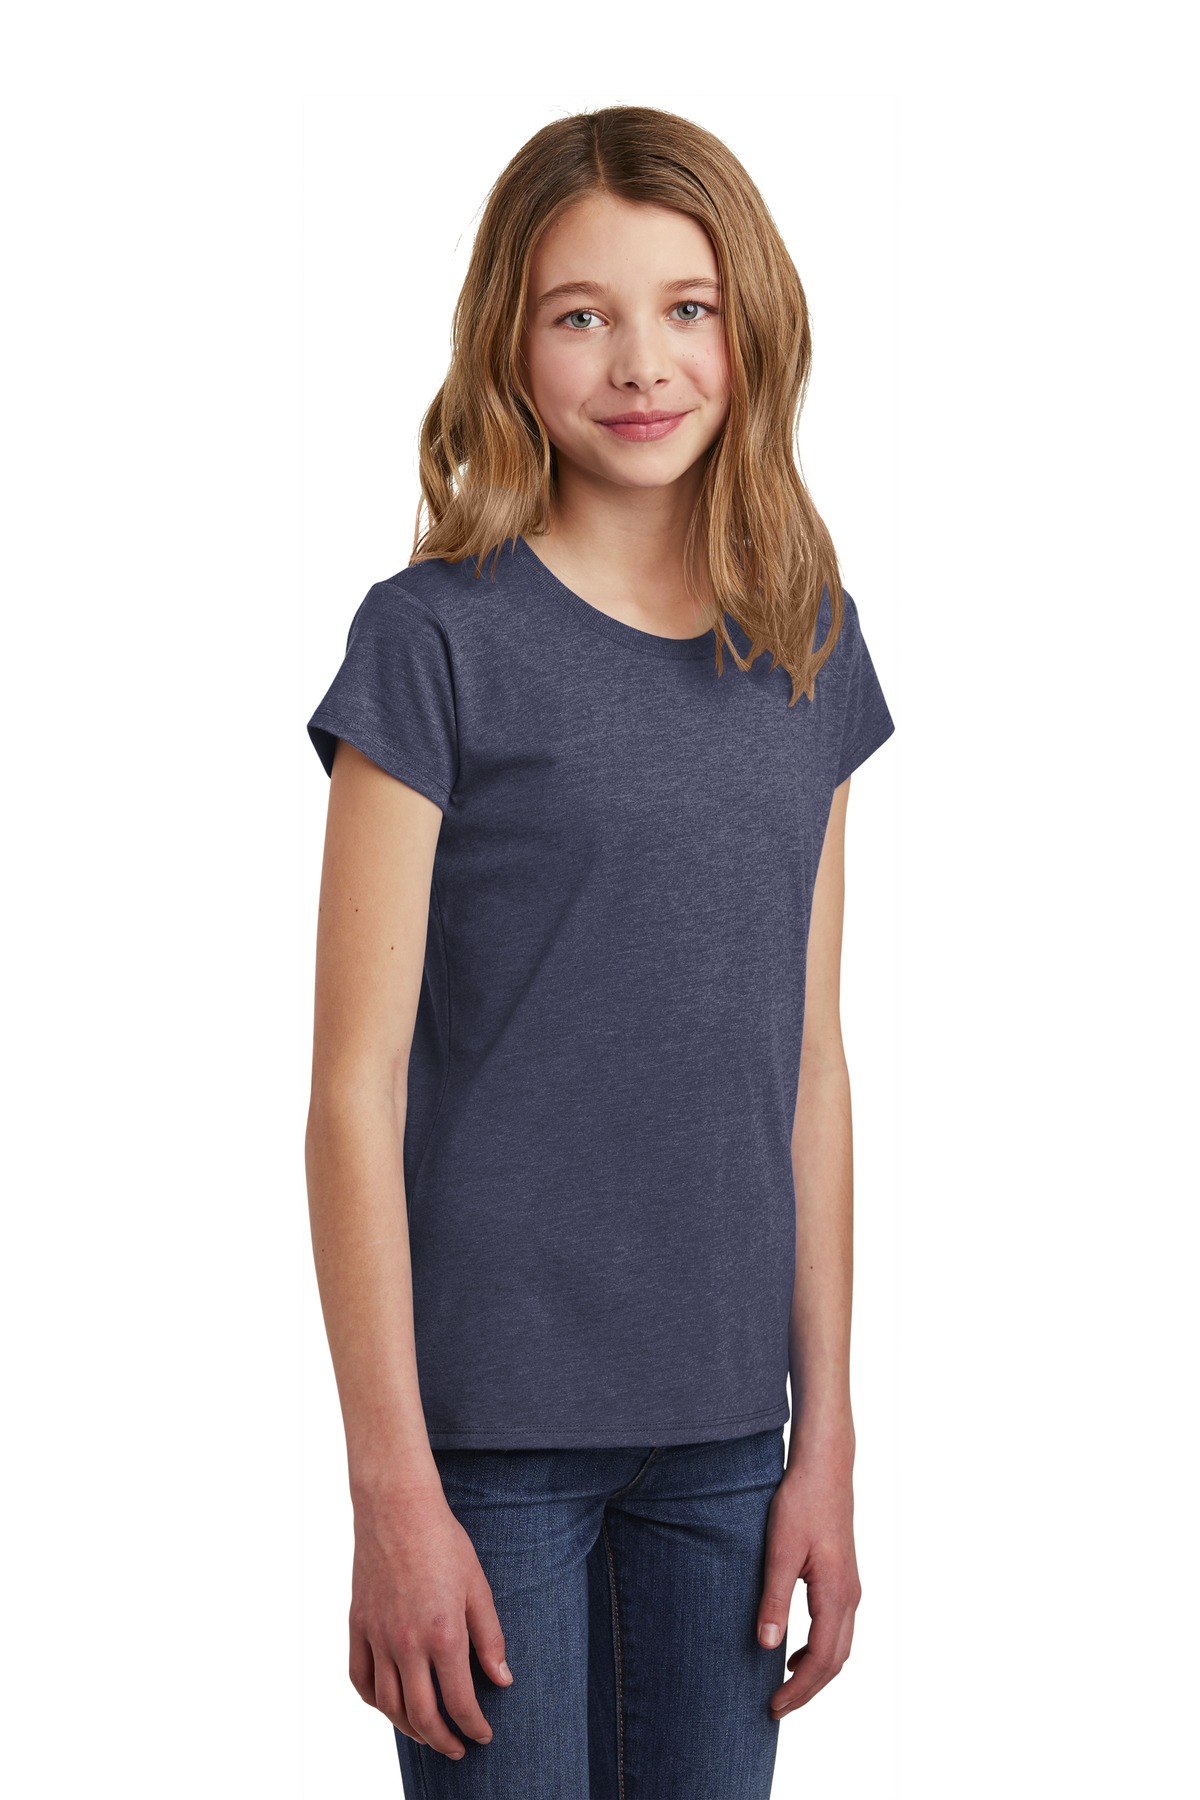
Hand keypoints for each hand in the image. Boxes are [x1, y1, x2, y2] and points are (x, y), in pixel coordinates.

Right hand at [348, 1478, 513, 1759]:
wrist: (397, 1507)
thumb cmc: (443, 1542)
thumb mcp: (478, 1586)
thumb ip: (490, 1637)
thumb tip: (502, 1679)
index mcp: (443, 1633)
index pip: (460, 1701)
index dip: (474, 1726)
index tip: (483, 1735)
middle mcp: (406, 1643)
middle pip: (421, 1715)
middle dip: (443, 1740)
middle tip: (458, 1748)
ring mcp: (377, 1636)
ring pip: (388, 1705)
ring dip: (409, 1729)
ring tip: (427, 1733)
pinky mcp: (357, 1625)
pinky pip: (360, 1679)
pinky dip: (374, 1701)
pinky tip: (390, 1705)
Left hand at [756, 1449, 861, 1718]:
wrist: (825, 1468)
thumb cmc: (801, 1503)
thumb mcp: (780, 1551)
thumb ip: (775, 1599)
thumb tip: (767, 1646)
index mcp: (836, 1595)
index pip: (820, 1660)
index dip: (798, 1689)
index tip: (773, 1706)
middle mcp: (850, 1597)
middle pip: (835, 1662)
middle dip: (808, 1690)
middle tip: (776, 1707)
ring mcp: (851, 1588)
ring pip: (840, 1647)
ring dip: (816, 1672)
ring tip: (785, 1686)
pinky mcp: (845, 1578)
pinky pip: (838, 1629)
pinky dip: (821, 1650)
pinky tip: (795, 1649)